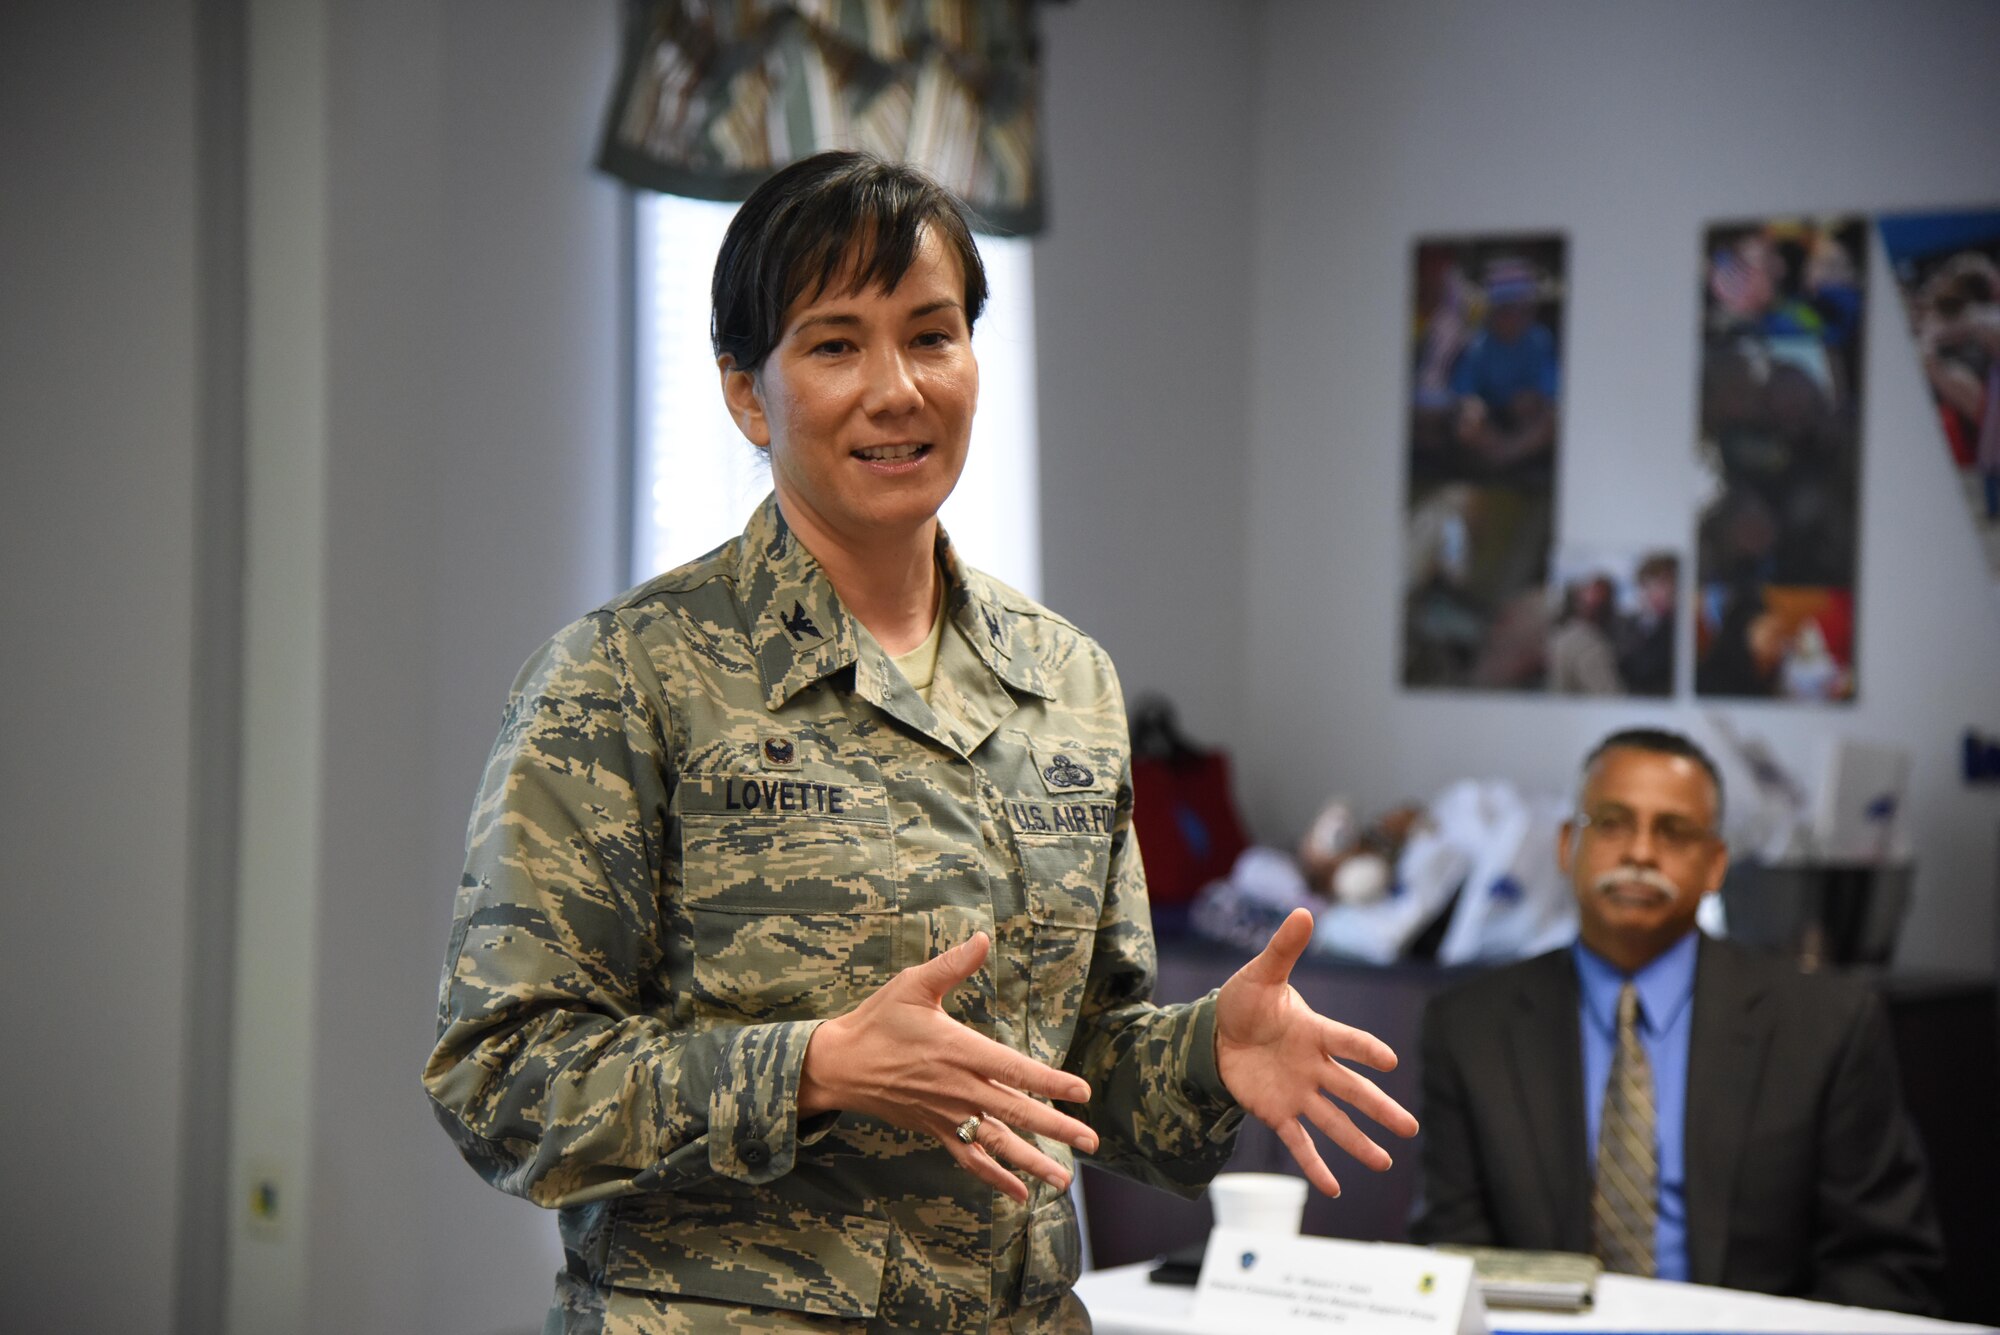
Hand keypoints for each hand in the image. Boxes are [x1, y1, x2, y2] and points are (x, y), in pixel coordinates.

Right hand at [799, 933, 1099, 1202]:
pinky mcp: (935, 1129)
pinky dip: (995, 1177)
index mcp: (957, 1050)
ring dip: (1033, 1161)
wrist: (839, 1066)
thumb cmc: (877, 1021)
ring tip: (1065, 1179)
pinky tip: (1021, 1193)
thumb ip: (951, 965)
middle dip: (1056, 1127)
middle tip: (1092, 1142)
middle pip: (1014, 1111)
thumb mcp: (911, 985)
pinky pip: (969, 1158)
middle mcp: (957, 1088)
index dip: (1049, 1082)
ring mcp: (947, 1114)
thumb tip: (981, 937)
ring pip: (997, 1143)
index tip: (1082, 1092)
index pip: (1013, 1069)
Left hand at [1215, 908, 1419, 1196]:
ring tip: (1385, 1162)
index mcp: (1314, 1031)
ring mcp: (1298, 1092)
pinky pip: (1299, 1143)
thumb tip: (1304, 911)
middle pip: (1351, 1090)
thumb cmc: (1245, 1001)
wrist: (1214, 1033)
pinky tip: (1333, 1188)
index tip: (1388, 1060)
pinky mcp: (1277, 1113)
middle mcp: (1313, 1065)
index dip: (1364, 1049)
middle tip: (1410, 1128)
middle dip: (1379, 1108)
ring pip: (1333, 1121)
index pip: (1345, 1040)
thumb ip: (1284, 949)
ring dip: (1358, 1142)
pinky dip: (1315, 1164)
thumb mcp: (1261, 974)